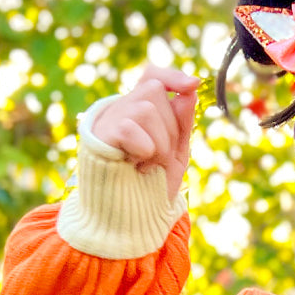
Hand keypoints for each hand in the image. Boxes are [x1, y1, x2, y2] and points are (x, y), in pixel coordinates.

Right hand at [92, 64, 200, 198]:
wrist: (130, 218)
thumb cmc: (151, 186)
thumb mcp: (175, 152)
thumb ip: (182, 123)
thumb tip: (189, 92)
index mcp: (139, 112)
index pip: (152, 77)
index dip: (172, 76)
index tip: (194, 85)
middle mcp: (120, 110)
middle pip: (154, 92)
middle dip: (169, 128)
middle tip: (158, 158)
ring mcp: (107, 121)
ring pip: (145, 108)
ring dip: (158, 143)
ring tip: (147, 164)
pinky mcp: (99, 136)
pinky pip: (130, 127)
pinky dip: (142, 149)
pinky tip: (135, 165)